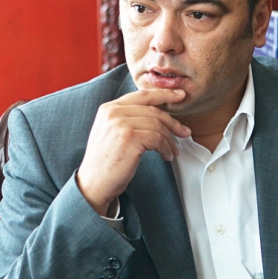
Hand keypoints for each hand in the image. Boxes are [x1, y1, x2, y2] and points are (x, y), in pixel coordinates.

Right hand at [76, 89, 190, 215]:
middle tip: (184, 131)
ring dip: (170, 139)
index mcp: (109, 108)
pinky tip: (166, 156)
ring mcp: (120, 123)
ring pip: (157, 124)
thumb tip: (157, 115)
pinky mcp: (129, 137)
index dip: (164, 94)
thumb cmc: (105, 162)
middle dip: (173, 121)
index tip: (179, 96)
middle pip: (153, 109)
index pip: (142, 95)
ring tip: (173, 150)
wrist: (93, 184)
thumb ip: (128, 119)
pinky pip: (157, 138)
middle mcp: (113, 112)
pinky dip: (166, 148)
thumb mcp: (112, 133)